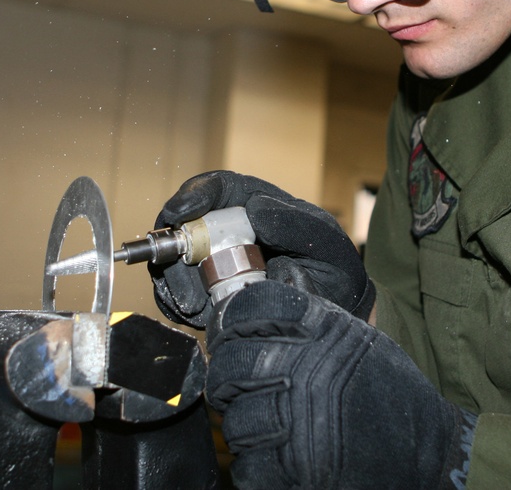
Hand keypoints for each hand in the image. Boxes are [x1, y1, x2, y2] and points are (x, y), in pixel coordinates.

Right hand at [150, 171, 374, 328]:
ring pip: (177, 260)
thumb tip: (255, 208)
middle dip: (177, 244)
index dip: (195, 194)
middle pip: (188, 224)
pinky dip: (176, 303)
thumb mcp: (328, 246)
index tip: (181, 213)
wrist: (334, 320)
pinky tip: (195, 314)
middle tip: (178, 266)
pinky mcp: (207, 295)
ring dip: (175, 279)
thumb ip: (298, 225)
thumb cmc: (334, 273)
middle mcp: (231, 232)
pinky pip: (177, 294)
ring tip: (196, 303)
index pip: (220, 189)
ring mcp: (215, 264)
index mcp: (258, 208)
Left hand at [205, 280, 475, 489]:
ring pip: (234, 419)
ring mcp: (299, 420)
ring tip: (266, 425)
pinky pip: (247, 465)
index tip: (233, 332)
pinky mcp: (295, 468)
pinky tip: (276, 455)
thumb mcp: (357, 337)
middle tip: (237, 385)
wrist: (425, 449)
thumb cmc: (390, 392)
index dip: (235, 319)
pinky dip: (256, 464)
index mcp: (323, 330)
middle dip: (227, 377)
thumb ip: (311, 318)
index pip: (252, 306)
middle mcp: (306, 369)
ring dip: (243, 426)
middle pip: (230, 363)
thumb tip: (263, 293)